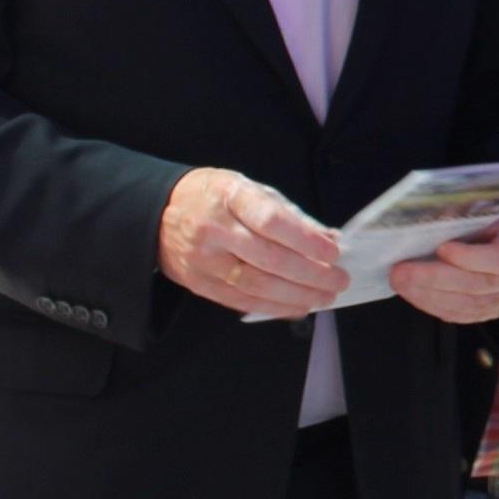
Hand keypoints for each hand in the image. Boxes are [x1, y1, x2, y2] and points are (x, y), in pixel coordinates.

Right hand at [159, 166, 346, 317]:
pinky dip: (274, 308)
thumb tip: (329, 238)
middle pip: (269, 258)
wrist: (160, 213)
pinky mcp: (199, 284)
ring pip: (256, 285)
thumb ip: (291, 215)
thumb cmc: (216, 198)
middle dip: (310, 274)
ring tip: (324, 297)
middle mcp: (214, 229)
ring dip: (297, 295)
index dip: (305, 240)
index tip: (333, 251)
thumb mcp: (252, 190)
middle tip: (338, 280)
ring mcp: (204, 259)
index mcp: (230, 197)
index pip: (271, 221)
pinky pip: (241, 301)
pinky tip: (298, 307)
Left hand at [390, 209, 498, 324]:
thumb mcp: (487, 208)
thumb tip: (428, 220)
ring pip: (465, 305)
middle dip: (433, 279)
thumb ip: (464, 214)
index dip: (470, 257)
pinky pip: (461, 315)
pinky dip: (434, 305)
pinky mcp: (492, 312)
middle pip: (476, 285)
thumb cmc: (497, 219)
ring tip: (400, 283)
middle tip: (400, 271)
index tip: (441, 248)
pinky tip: (414, 294)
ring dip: (428, 295)